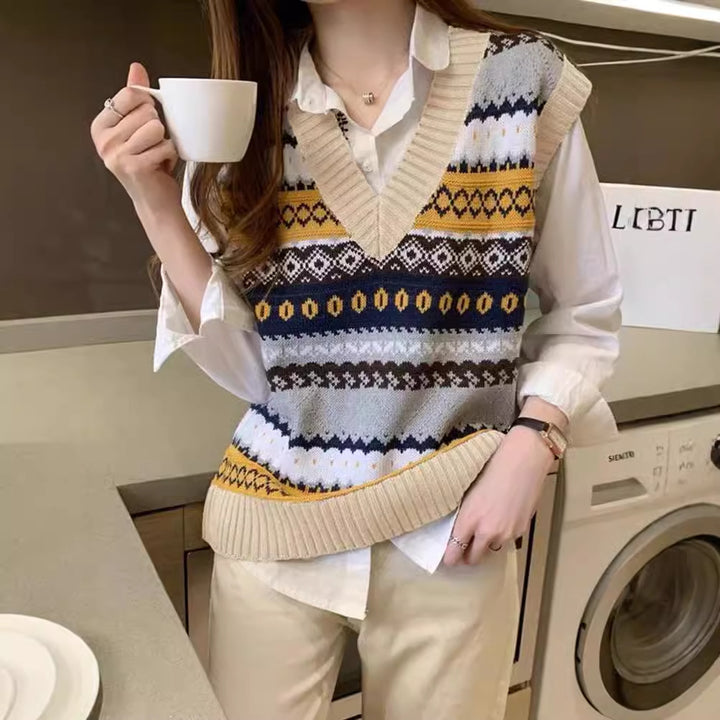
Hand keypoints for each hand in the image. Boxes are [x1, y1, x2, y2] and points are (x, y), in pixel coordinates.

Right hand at [90, 62, 179, 210]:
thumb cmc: (151, 164)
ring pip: (156, 127)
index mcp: (100, 126)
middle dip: (158, 128)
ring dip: (164, 142)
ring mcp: (116, 154)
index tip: (144, 127)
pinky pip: (165, 145)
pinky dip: (170, 155)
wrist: (156, 203)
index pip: (130, 95)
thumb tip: (136, 67)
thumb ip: (136, 98)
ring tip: (157, 156)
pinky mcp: (134, 166)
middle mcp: (104, 141)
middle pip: (146, 111)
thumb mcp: (139, 127)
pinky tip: (161, 167)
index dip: (147, 107)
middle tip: (152, 147)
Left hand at [443, 426, 554, 565]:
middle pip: (473, 558)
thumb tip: (459, 528)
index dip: (450, 557)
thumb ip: (465, 513)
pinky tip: (502, 517)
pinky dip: (502, 534)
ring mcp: (506, 533)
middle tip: (464, 547)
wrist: (524, 460)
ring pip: (491, 549)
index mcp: (470, 519)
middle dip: (467, 556)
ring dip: (486, 543)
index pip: (454, 551)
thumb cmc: (492, 467)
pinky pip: (506, 539)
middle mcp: (487, 531)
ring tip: (485, 526)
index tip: (448, 557)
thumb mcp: (469, 491)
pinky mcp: (521, 530)